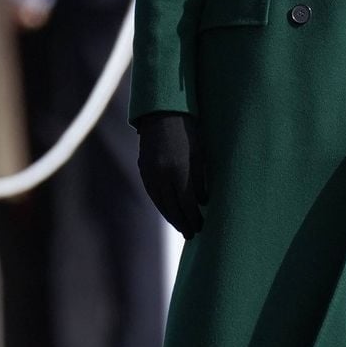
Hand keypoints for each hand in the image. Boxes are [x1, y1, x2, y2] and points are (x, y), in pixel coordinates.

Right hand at [137, 111, 207, 238]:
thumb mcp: (200, 152)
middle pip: (172, 207)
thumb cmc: (189, 130)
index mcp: (179, 169)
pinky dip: (161, 204)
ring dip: (171, 216)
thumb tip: (202, 201)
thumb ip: (200, 178)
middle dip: (183, 222)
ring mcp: (149, 172)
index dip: (194, 217)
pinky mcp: (143, 169)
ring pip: (160, 202)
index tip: (201, 227)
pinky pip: (152, 193)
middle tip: (192, 234)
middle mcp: (161, 174)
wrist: (163, 112)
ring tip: (182, 226)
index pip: (187, 203)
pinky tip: (168, 210)